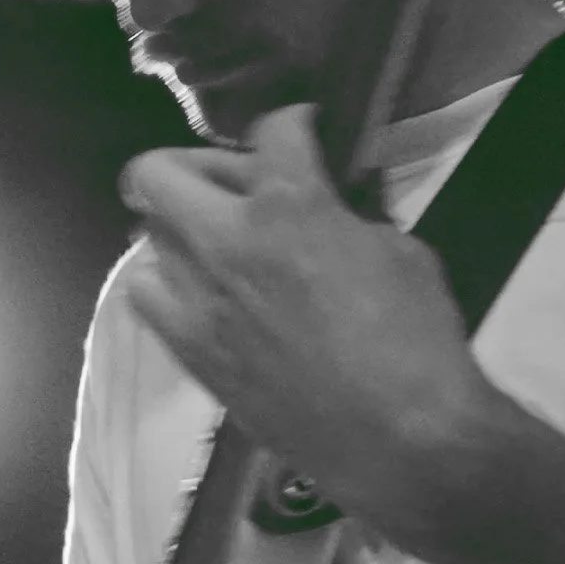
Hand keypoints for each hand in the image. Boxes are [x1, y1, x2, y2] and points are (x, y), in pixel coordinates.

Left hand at [119, 104, 494, 535]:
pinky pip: (147, 300)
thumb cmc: (419, 341)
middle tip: (233, 187)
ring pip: (145, 235)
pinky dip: (168, 286)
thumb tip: (334, 212)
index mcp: (290, 205)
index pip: (271, 129)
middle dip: (195, 166)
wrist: (402, 438)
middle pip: (157, 171)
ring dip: (179, 229)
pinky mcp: (192, 354)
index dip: (294, 124)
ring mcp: (200, 301)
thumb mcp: (401, 252)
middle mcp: (227, 242)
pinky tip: (204, 297)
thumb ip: (351, 219)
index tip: (304, 137)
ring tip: (218, 247)